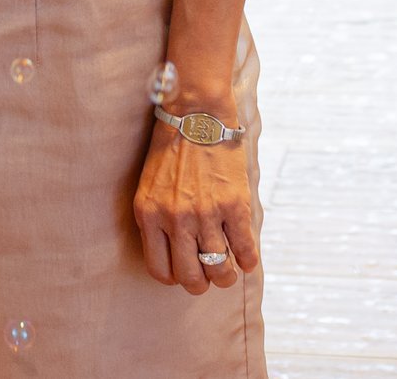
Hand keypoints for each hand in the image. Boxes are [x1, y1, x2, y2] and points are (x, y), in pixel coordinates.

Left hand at [133, 115, 260, 295]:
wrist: (197, 113)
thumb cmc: (172, 148)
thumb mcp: (150, 184)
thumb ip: (157, 218)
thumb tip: (173, 251)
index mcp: (149, 215)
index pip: (160, 270)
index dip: (175, 279)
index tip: (185, 272)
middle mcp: (175, 219)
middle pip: (190, 277)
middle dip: (201, 284)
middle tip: (208, 277)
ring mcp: (205, 213)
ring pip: (218, 269)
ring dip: (225, 277)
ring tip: (229, 272)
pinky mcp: (234, 205)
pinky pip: (243, 249)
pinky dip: (247, 260)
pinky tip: (247, 259)